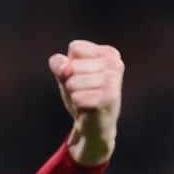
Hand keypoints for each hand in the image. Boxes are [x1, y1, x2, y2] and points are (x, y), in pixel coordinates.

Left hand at [48, 40, 123, 165]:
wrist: (94, 126)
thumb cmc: (82, 96)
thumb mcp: (65, 75)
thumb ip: (58, 64)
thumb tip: (64, 68)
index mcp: (109, 53)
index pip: (75, 48)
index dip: (70, 65)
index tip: (81, 77)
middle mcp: (116, 63)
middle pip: (72, 66)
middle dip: (70, 82)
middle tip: (84, 93)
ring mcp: (114, 80)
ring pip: (73, 81)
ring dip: (74, 94)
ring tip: (86, 100)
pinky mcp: (110, 97)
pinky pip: (77, 96)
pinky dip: (77, 104)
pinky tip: (88, 108)